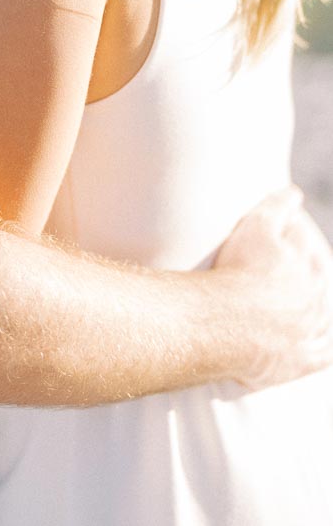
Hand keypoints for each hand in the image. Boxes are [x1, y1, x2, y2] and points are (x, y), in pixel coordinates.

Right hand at [214, 185, 332, 388]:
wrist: (229, 322)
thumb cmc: (241, 271)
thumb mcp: (258, 227)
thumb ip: (278, 207)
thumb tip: (294, 193)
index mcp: (309, 265)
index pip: (304, 246)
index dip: (290, 239)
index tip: (276, 240)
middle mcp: (316, 298)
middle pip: (317, 281)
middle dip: (306, 272)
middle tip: (278, 271)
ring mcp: (313, 330)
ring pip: (323, 318)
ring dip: (315, 309)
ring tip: (298, 303)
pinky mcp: (305, 359)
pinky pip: (321, 354)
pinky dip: (320, 346)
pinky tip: (314, 341)